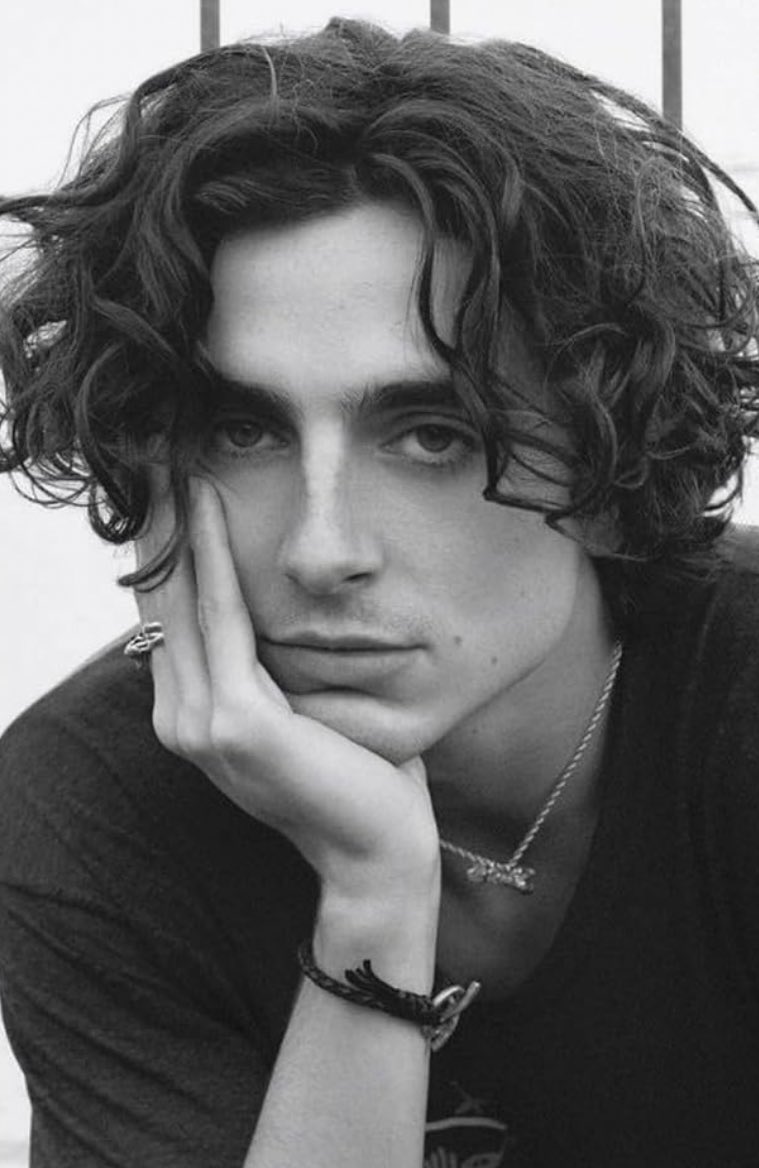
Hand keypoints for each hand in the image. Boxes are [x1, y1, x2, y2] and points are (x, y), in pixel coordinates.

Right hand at [133, 474, 439, 899]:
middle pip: (162, 603)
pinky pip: (222, 617)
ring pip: (183, 601)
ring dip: (178, 527)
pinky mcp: (236, 722)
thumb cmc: (355, 775)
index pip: (169, 620)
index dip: (166, 553)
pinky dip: (212, 556)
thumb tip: (272, 616)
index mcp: (192, 719)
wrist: (377, 849)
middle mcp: (181, 721)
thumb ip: (269, 672)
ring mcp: (201, 725)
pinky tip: (210, 505)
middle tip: (158, 459)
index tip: (170, 491)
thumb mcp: (300, 712)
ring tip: (175, 465)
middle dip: (161, 529)